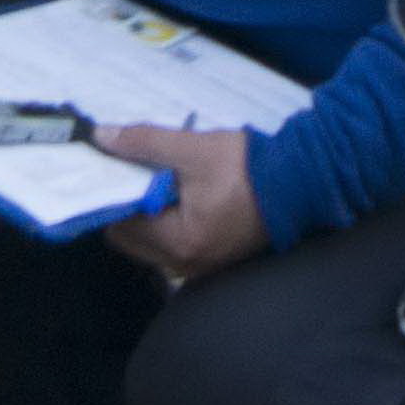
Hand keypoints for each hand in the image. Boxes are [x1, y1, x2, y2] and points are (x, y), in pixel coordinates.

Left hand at [97, 128, 263, 281]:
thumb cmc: (247, 168)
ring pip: (151, 244)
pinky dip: (167, 224)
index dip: (112, 194)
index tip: (113, 168)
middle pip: (131, 239)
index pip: (120, 224)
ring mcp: (201, 266)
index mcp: (178, 243)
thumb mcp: (193, 149)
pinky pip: (173, 245)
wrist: (302, 182)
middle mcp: (185, 264)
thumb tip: (102, 137)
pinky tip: (178, 196)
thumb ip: (144, 143)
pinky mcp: (214, 258)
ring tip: (158, 182)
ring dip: (147, 216)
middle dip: (128, 207)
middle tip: (135, 173)